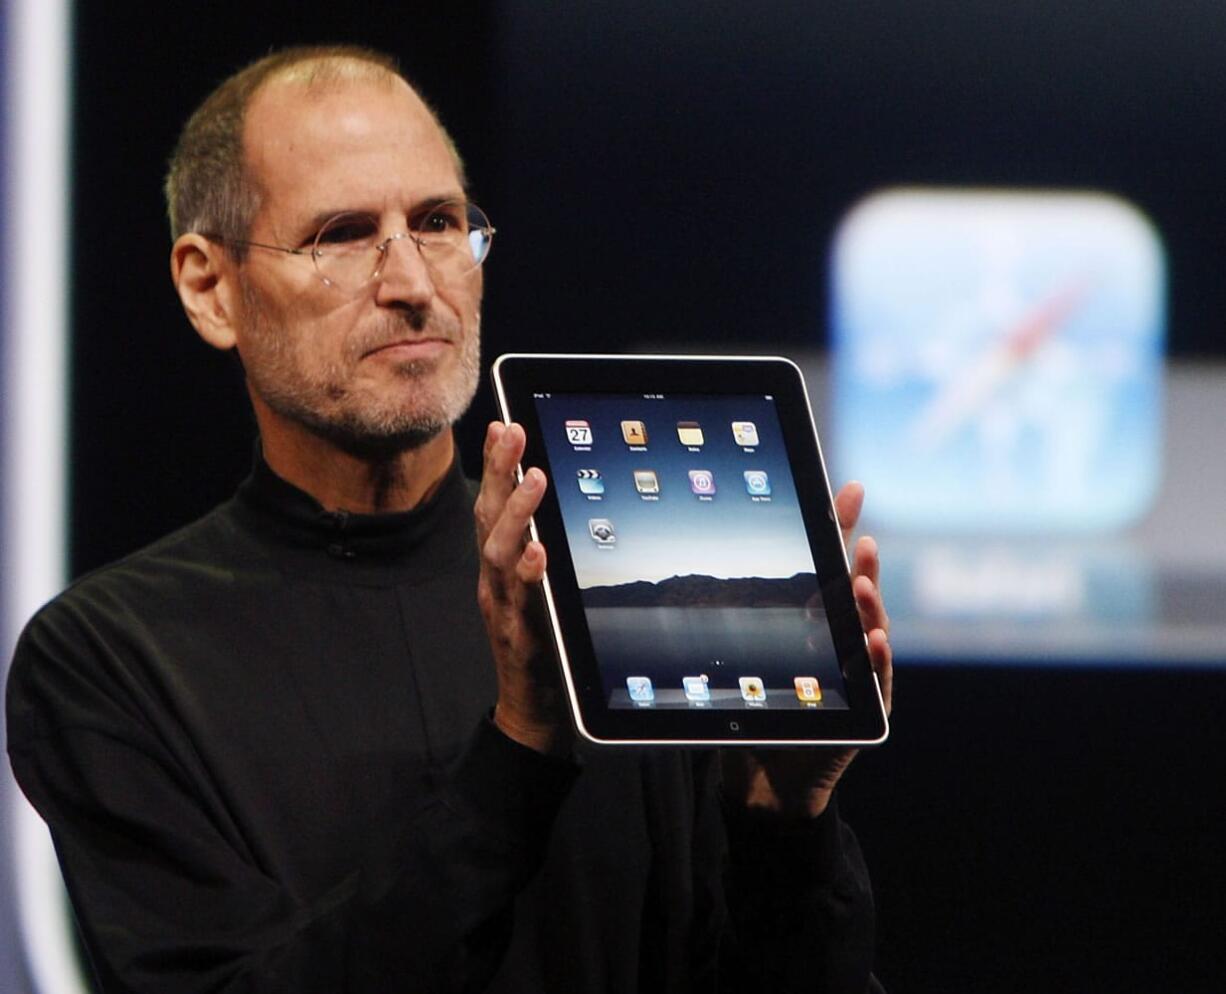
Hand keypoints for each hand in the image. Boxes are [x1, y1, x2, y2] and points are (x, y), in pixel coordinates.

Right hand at [474, 422, 569, 753]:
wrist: (532, 708)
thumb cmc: (537, 643)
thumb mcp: (533, 587)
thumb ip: (535, 548)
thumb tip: (549, 502)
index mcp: (499, 567)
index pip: (491, 506)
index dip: (494, 465)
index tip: (503, 425)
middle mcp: (495, 581)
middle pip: (488, 518)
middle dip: (498, 472)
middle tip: (512, 432)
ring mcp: (505, 607)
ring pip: (500, 553)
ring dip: (515, 513)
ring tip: (532, 479)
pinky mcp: (522, 636)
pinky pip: (522, 602)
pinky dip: (528, 575)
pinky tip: (538, 554)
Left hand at [722, 481, 892, 818]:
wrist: (771, 776)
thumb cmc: (760, 710)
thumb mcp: (746, 657)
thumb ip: (736, 621)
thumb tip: (688, 574)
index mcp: (818, 616)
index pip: (831, 562)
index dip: (841, 525)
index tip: (849, 488)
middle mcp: (845, 637)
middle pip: (855, 590)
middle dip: (861, 563)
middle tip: (862, 539)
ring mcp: (861, 670)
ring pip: (871, 629)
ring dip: (869, 605)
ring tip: (861, 584)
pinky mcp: (869, 707)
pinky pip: (877, 680)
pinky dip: (877, 659)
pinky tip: (875, 639)